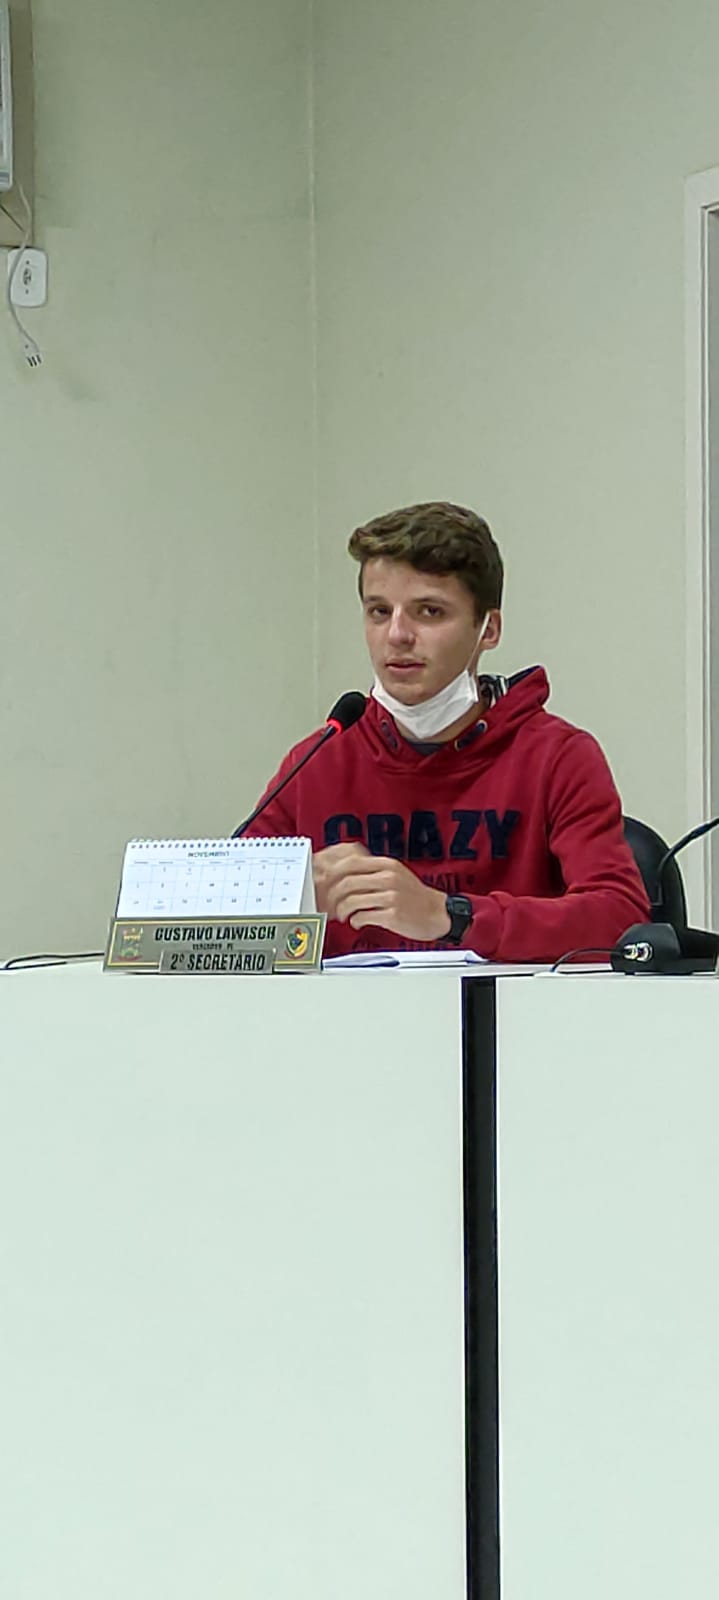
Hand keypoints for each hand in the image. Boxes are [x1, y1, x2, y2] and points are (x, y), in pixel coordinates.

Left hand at [313, 845, 450, 941]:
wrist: (439, 913)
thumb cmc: (416, 896)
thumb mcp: (396, 874)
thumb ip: (372, 871)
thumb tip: (344, 873)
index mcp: (387, 865)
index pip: (351, 862)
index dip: (333, 873)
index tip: (327, 883)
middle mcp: (389, 878)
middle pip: (347, 882)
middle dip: (334, 895)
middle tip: (332, 903)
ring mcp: (391, 896)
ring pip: (352, 901)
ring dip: (343, 911)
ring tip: (345, 915)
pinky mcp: (392, 915)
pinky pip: (362, 917)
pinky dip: (355, 921)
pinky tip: (358, 922)